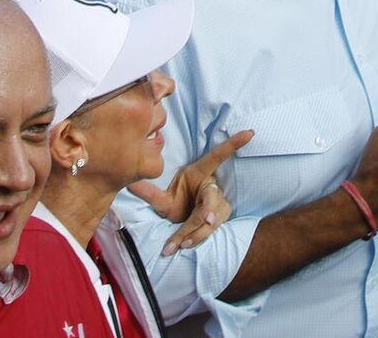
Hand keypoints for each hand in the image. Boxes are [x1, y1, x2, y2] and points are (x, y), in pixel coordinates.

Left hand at [130, 129, 253, 254]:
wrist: (183, 220)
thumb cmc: (178, 202)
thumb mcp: (162, 198)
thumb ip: (148, 192)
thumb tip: (128, 183)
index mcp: (201, 173)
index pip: (218, 156)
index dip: (233, 144)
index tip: (249, 132)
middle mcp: (212, 187)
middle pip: (212, 198)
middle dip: (208, 210)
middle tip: (207, 219)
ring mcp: (219, 205)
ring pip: (209, 219)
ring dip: (196, 231)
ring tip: (182, 242)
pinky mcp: (219, 220)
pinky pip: (207, 230)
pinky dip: (193, 238)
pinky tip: (180, 246)